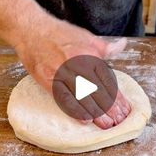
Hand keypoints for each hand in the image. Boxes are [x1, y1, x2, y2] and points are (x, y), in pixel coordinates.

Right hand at [15, 13, 130, 129]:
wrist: (32, 31)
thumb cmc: (59, 34)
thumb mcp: (86, 36)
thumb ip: (106, 46)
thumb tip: (122, 45)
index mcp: (89, 55)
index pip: (107, 81)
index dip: (117, 97)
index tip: (124, 109)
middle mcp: (77, 65)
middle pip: (97, 92)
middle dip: (110, 108)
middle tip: (118, 121)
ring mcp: (62, 75)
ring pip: (83, 98)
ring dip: (96, 113)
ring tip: (106, 124)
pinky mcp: (49, 81)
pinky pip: (65, 99)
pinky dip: (76, 110)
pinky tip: (85, 119)